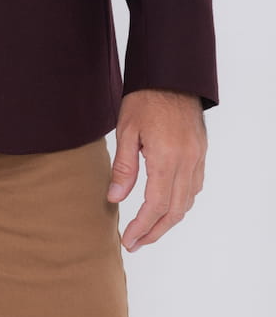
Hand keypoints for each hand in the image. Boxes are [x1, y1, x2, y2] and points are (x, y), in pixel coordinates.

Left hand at [108, 89, 206, 250]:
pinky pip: (194, 186)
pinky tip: (167, 205)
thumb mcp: (126, 129)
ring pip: (187, 201)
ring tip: (148, 229)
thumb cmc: (145, 97)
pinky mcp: (201, 152)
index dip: (141, 227)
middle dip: (154, 231)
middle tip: (135, 243)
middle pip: (174, 210)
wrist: (172, 74)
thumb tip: (115, 199)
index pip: (155, 205)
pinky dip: (181, 202)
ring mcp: (197, 157)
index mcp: (166, 157)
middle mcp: (187, 161)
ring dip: (168, 220)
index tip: (127, 240)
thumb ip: (124, 167)